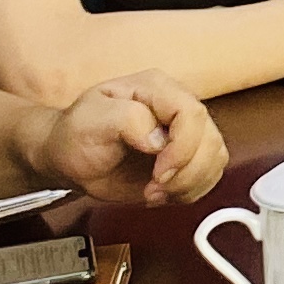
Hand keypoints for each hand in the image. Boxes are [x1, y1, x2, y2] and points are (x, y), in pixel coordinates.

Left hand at [33, 74, 224, 205]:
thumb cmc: (76, 136)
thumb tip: (159, 139)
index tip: (159, 172)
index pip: (191, 113)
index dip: (182, 147)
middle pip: (209, 138)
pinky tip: (164, 193)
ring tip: (155, 192)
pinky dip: (190, 191)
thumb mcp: (91, 120)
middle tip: (154, 187)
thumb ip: (127, 119)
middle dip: (185, 172)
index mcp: (157, 89)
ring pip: (215, 158)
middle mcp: (176, 108)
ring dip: (189, 183)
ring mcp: (184, 134)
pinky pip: (209, 174)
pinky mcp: (186, 158)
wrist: (69, 159)